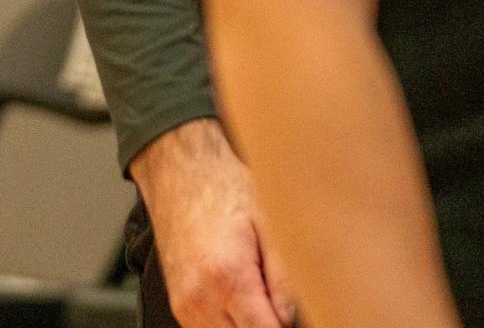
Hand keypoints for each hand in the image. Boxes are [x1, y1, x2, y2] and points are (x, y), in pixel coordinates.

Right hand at [132, 119, 295, 326]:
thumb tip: (296, 320)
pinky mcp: (178, 305)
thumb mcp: (270, 224)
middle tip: (280, 301)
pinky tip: (245, 303)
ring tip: (263, 300)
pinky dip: (232, 326)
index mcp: (228, 277)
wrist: (179, 172)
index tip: (304, 316)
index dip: (288, 327)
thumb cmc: (224, 189)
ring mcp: (185, 305)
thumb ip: (287, 281)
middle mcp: (200, 298)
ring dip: (251, 326)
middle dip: (269, 325)